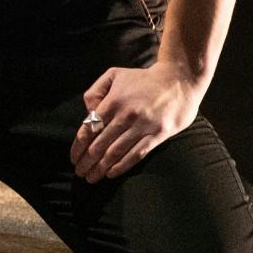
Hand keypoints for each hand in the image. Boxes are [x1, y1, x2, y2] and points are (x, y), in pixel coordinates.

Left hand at [71, 61, 204, 183]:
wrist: (178, 79)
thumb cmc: (142, 79)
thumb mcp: (114, 75)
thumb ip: (96, 91)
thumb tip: (88, 112)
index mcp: (113, 101)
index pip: (89, 129)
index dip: (79, 147)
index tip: (74, 158)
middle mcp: (125, 115)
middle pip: (100, 144)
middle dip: (87, 161)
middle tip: (80, 173)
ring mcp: (143, 126)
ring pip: (116, 152)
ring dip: (101, 167)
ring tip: (92, 177)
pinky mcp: (158, 134)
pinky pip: (137, 154)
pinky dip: (122, 165)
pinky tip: (111, 173)